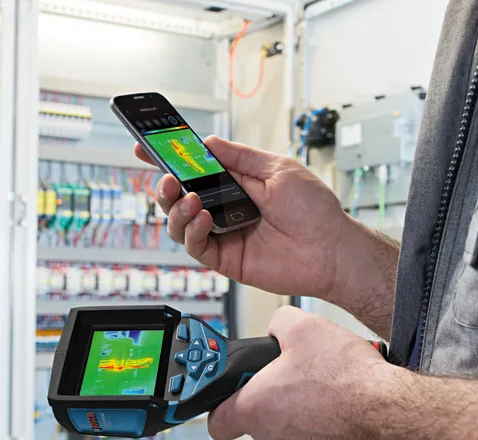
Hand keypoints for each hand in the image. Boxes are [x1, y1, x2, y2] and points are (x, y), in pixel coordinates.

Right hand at [134, 137, 355, 299]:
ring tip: (188, 198)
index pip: (196, 170)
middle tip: (165, 177)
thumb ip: (240, 157)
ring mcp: (224, 235)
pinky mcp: (226, 259)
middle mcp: (227, 209)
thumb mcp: (277, 169)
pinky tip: (202, 218)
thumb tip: (209, 143)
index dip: (170, 160)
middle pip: (181, 197)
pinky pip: (196, 246)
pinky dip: (192, 230)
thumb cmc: (314, 210)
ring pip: (181, 223)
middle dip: (165, 185)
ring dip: (176, 209)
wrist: (331, 249)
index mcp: (238, 184)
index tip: (146, 148)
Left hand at [207, 306, 403, 439]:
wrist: (389, 411)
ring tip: (322, 383)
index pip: (215, 420)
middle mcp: (273, 437)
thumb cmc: (348, 379)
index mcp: (256, 408)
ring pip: (287, 426)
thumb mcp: (305, 327)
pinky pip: (314, 436)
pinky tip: (339, 400)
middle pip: (257, 416)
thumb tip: (278, 325)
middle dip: (270, 393)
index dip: (220, 400)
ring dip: (298, 406)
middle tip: (291, 371)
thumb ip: (279, 323)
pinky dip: (322, 421)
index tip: (229, 387)